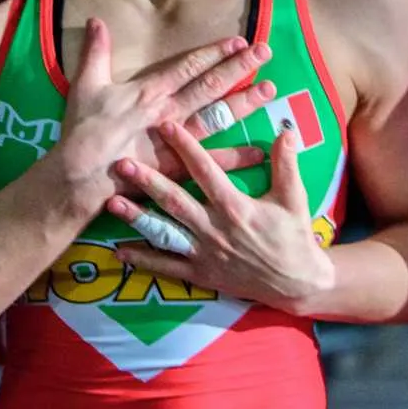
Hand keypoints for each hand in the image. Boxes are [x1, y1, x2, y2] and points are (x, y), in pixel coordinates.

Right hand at [52, 18, 273, 207]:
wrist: (78, 177)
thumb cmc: (80, 132)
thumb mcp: (84, 86)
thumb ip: (95, 53)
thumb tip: (96, 20)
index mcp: (148, 92)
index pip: (188, 67)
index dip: (214, 53)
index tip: (238, 41)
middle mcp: (168, 113)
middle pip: (210, 86)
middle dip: (239, 68)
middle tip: (265, 52)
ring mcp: (175, 141)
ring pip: (216, 118)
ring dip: (244, 104)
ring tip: (270, 91)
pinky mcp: (176, 168)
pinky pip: (211, 162)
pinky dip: (235, 158)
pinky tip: (258, 152)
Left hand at [105, 123, 335, 314]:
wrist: (296, 282)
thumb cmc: (294, 236)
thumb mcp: (294, 198)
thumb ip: (286, 163)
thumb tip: (286, 130)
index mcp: (235, 206)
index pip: (205, 170)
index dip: (185, 147)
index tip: (165, 126)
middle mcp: (214, 228)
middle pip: (174, 200)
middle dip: (147, 181)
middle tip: (122, 164)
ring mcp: (204, 253)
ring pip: (165, 233)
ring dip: (137, 218)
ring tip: (112, 204)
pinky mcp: (201, 273)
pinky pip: (168, 267)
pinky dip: (144, 260)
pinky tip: (121, 251)